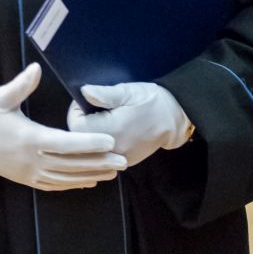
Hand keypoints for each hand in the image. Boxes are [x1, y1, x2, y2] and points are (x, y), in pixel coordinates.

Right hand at [0, 63, 125, 191]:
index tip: (111, 141)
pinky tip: (89, 182)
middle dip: (99, 163)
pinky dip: (73, 185)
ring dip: (91, 176)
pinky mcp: (25, 180)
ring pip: (66, 178)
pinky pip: (54, 185)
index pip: (66, 143)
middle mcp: (31, 159)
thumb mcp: (0, 98)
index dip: (90, 142)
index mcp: (28, 137)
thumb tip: (36, 68)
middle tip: (123, 161)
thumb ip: (21, 84)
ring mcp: (28, 173)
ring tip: (113, 172)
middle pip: (72, 164)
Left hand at [67, 82, 192, 168]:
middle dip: (81, 125)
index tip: (86, 102)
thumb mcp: (128, 92)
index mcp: (111, 130)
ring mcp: (119, 158)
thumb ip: (104, 94)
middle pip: (81, 141)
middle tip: (93, 110)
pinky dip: (101, 145)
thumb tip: (84, 92)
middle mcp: (112, 149)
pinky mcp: (125, 161)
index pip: (75, 126)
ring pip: (91, 151)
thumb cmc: (152, 101)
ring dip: (90, 136)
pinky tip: (109, 132)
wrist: (177, 118)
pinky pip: (103, 156)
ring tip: (102, 120)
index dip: (76, 111)